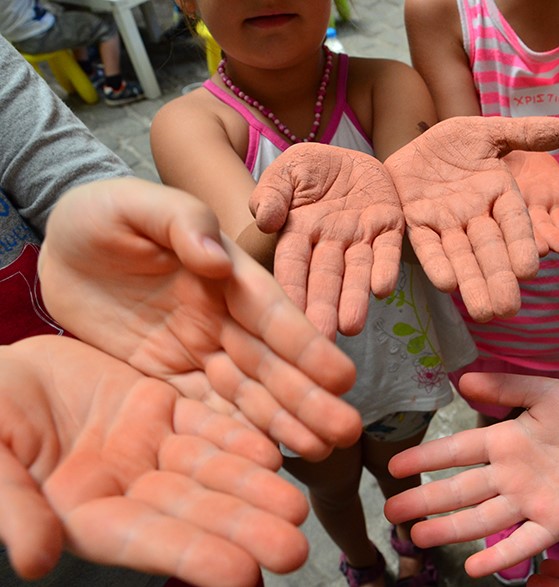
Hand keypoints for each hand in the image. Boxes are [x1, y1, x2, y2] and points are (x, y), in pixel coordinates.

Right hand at [0, 336, 308, 585]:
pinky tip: (273, 451)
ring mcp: (146, 450)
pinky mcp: (159, 410)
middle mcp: (124, 489)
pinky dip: (238, 438)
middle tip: (295, 549)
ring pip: (209, 472)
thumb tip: (34, 564)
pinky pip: (205, 426)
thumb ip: (11, 507)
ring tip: (298, 507)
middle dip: (242, 530)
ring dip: (253, 489)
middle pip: (192, 513)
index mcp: (81, 514)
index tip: (243, 576)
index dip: (192, 557)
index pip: (145, 542)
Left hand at [39, 178, 361, 460]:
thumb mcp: (135, 205)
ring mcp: (197, 351)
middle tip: (346, 431)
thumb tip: (216, 259)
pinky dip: (232, 434)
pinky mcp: (165, 377)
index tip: (342, 377)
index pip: (272, 314)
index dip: (307, 346)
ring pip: (247, 392)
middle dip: (309, 397)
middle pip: (271, 362)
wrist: (61, 246)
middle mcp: (223, 318)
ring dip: (283, 422)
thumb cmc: (102, 215)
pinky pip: (202, 410)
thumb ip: (181, 223)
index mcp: (227, 275)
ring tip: (318, 453)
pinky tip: (260, 458)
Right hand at [250, 143, 404, 336]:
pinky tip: (383, 289)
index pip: (292, 265)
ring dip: (354, 299)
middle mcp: (330, 244)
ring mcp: (360, 239)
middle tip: (321, 338)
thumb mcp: (286, 171)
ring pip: (357, 273)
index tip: (284, 314)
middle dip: (323, 307)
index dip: (290, 288)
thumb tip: (264, 219)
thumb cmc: (311, 169)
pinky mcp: (389, 229)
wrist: (353, 158)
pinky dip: (386, 269)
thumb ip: (272, 192)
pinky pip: (388, 251)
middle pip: (325, 279)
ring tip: (351, 326)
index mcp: (298, 233)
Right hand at [384, 373, 558, 577]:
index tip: (395, 464)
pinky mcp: (555, 523)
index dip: (426, 457)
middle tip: (391, 510)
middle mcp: (510, 475)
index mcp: (506, 442)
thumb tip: (463, 379)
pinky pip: (524, 542)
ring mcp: (530, 502)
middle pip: (460, 490)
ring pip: (482, 518)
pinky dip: (500, 555)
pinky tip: (473, 567)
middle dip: (425, 500)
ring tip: (418, 537)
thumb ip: (507, 388)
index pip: (457, 451)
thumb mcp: (547, 392)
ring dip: (450, 529)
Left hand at [385, 116, 558, 321]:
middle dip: (499, 279)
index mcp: (499, 194)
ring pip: (462, 257)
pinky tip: (446, 284)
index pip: (514, 223)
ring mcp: (446, 223)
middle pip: (490, 250)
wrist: (411, 145)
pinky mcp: (417, 225)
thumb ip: (524, 133)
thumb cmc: (454, 143)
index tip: (530, 271)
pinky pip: (428, 246)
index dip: (522, 246)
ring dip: (472, 284)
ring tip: (483, 313)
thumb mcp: (487, 132)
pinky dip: (437, 264)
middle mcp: (475, 215)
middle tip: (508, 309)